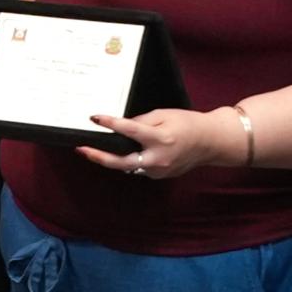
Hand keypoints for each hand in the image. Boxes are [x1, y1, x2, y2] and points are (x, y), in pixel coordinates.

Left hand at [84, 107, 233, 179]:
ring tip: (93, 151)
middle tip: (82, 149)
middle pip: (122, 162)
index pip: (130, 130)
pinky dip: (130, 160)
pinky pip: (139, 168)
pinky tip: (122, 153)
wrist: (210, 142)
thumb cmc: (188, 124)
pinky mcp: (160, 176)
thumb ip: (141, 121)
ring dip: (112, 159)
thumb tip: (122, 126)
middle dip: (99, 157)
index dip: (110, 123)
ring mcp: (159, 171)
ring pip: (129, 166)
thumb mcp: (164, 115)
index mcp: (160, 139)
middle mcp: (158, 159)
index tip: (95, 118)